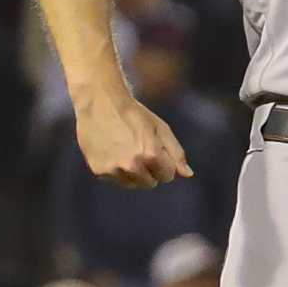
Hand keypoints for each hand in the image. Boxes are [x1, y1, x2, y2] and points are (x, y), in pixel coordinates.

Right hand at [75, 90, 191, 187]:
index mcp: (151, 155)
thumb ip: (176, 153)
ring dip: (132, 172)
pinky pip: (114, 179)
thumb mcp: (161, 129)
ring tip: (125, 150)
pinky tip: (112, 151)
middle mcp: (132, 166)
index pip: (167, 176)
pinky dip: (115, 169)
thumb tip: (188, 175)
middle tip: (139, 149)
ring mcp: (114, 170)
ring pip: (131, 183)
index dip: (164, 163)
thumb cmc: (134, 114)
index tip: (155, 149)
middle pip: (149, 183)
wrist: (100, 102)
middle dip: (149, 170)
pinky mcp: (99, 170)